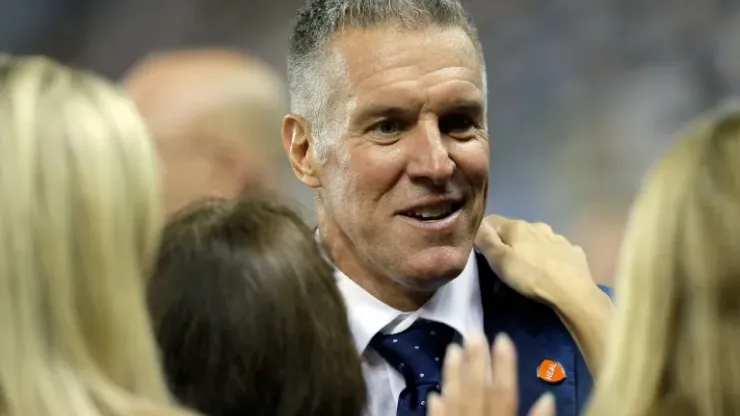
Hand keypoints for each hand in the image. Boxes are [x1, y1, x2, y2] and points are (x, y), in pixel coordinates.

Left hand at [428, 333, 554, 415]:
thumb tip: (548, 398)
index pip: (505, 394)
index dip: (504, 366)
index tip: (502, 338)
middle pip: (477, 392)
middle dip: (476, 362)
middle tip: (473, 333)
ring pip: (455, 402)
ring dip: (454, 376)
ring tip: (453, 350)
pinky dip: (438, 409)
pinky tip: (436, 394)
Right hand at [474, 215, 595, 305]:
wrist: (574, 293)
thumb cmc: (531, 277)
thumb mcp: (500, 261)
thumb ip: (486, 240)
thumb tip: (477, 223)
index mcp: (517, 227)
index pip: (492, 220)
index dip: (484, 234)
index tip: (482, 250)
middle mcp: (538, 226)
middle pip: (516, 230)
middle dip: (509, 242)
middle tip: (506, 264)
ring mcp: (558, 237)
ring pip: (537, 239)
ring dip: (530, 249)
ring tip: (530, 268)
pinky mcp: (573, 251)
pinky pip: (555, 250)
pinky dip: (549, 257)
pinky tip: (551, 270)